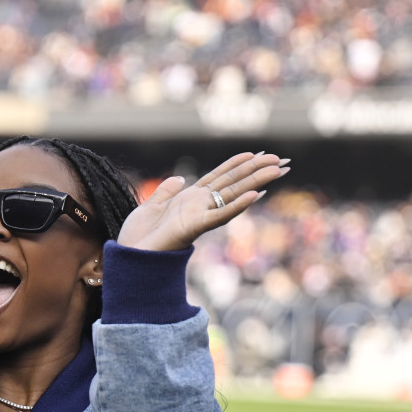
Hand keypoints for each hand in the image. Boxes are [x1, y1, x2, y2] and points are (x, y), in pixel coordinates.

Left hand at [116, 152, 288, 251]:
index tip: (257, 153)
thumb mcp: (151, 206)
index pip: (219, 177)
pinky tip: (255, 195)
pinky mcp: (194, 227)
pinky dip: (237, 206)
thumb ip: (165, 191)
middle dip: (256, 171)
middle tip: (282, 161)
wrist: (130, 257)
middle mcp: (199, 206)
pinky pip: (219, 215)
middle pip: (233, 183)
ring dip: (256, 181)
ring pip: (233, 195)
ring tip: (277, 170)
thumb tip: (178, 178)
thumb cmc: (139, 237)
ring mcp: (199, 216)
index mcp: (189, 199)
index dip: (237, 164)